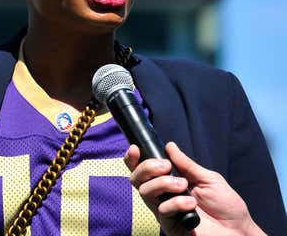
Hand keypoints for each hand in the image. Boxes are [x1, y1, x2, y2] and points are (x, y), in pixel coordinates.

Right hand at [125, 142, 264, 235]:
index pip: (144, 170)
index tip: (135, 149)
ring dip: (163, 183)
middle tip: (166, 166)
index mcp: (170, 182)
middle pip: (137, 179)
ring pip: (145, 192)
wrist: (239, 231)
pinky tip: (191, 204)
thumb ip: (187, 165)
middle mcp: (163, 196)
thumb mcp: (209, 178)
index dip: (134, 159)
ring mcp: (164, 211)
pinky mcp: (169, 225)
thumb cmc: (226, 206)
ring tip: (183, 186)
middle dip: (147, 168)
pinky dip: (176, 203)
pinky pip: (162, 210)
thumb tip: (170, 146)